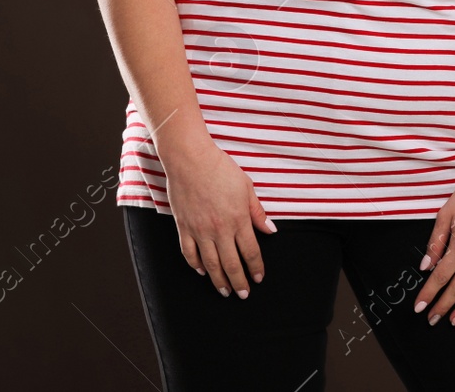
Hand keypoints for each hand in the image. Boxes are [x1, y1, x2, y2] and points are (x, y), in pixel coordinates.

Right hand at [160, 138, 276, 298]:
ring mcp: (199, 230)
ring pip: (210, 263)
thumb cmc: (220, 168)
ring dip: (219, 280)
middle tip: (244, 294)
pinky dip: (196, 265)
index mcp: (238, 219)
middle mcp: (219, 229)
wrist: (190, 159)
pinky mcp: (183, 226)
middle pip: (232, 263)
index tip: (259, 278)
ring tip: (225, 291)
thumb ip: (257, 212)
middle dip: (239, 282)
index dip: (256, 267)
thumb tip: (271, 231)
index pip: (250, 251)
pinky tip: (202, 272)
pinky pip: (189, 253)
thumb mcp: (246, 187)